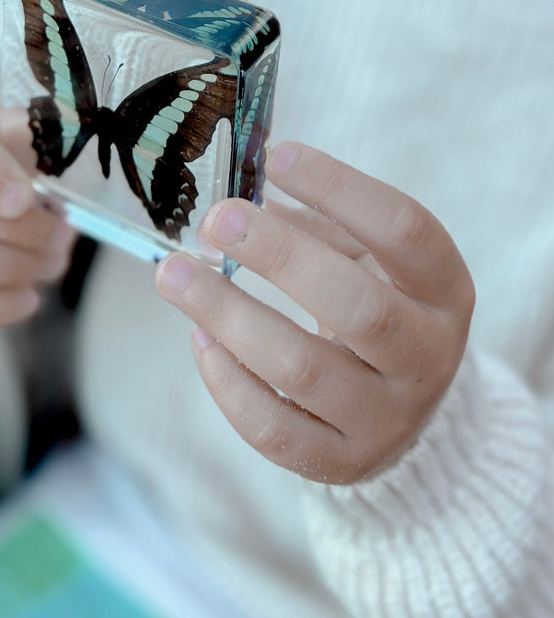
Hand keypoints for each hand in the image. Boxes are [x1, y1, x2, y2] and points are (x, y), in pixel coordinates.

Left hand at [155, 143, 473, 483]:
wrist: (405, 411)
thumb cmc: (374, 307)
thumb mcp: (368, 260)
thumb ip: (316, 225)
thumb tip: (241, 193)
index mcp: (444, 290)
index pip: (404, 231)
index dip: (340, 189)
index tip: (276, 155)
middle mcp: (427, 356)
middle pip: (358, 306)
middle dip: (279, 255)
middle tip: (216, 218)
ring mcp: (387, 417)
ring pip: (303, 368)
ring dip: (228, 312)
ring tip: (174, 272)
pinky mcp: (341, 462)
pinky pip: (273, 426)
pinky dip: (227, 379)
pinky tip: (199, 336)